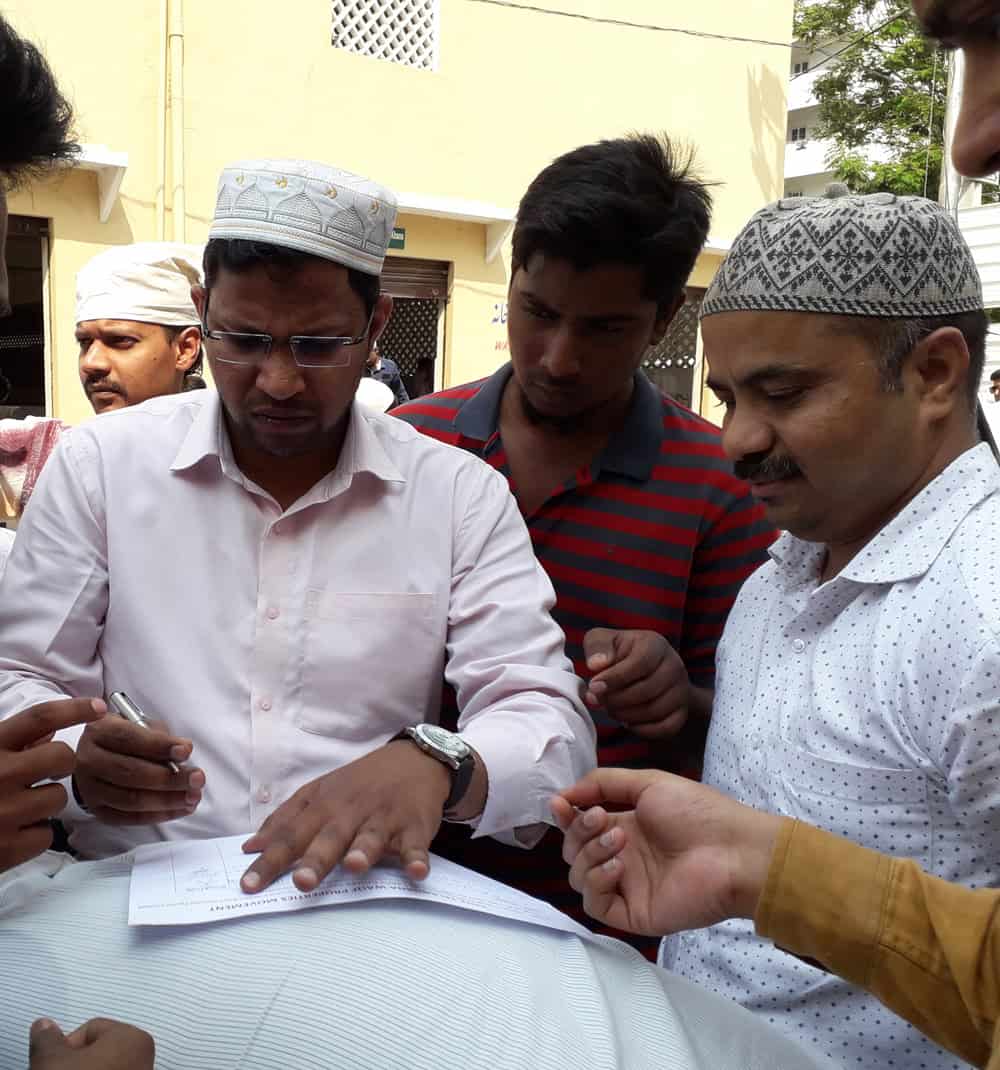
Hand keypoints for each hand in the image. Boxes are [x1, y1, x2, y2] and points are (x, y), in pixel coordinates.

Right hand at [0, 698, 104, 872]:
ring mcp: (5, 813)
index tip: (99, 707)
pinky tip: (10, 834)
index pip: (40, 718)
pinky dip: (34, 836)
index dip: (73, 709)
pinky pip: (46, 834)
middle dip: (61, 765)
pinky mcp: (8, 848)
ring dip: (45, 803)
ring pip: (58, 798)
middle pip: (62, 757)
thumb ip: (11, 743)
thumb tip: (51, 730)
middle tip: (43, 775)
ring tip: (16, 809)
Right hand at [29, 1017, 153, 1068]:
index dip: (67, 1047)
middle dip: (77, 1061)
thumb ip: (48, 1039)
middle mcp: (146, 1054)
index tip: (57, 1064)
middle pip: (98, 1049)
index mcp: (134, 1036)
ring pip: (105, 1066)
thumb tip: (43, 1024)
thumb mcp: (54, 1061)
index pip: (92, 1029)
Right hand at [73, 713, 203, 824]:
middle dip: (170, 778)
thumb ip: (160, 736)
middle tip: (197, 779)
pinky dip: (158, 815)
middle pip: (131, 772)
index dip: (160, 746)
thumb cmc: (127, 738)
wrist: (98, 756)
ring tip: (193, 796)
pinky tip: (180, 808)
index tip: (186, 751)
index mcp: (99, 731)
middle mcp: (89, 760)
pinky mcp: (97, 810)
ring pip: (131, 799)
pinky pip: (129, 818)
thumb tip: (182, 752)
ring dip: (167, 800)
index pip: (129, 738)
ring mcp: (90, 788)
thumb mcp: (141, 725)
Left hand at [240, 741, 452, 893]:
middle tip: (301, 882)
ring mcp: (384, 816)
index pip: (291, 834)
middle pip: (330, 836)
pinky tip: (416, 872)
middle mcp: (352, 810)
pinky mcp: (415, 825)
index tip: (248, 885)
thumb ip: (286, 819)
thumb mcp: (320, 792)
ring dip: (363, 850)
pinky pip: (416, 844)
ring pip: (371, 836)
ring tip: (354, 866)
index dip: (270, 860)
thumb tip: (250, 847)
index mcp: (324, 804)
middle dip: (316, 859)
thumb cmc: (360, 783)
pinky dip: (417, 857)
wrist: (415, 760)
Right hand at [551, 768, 783, 936]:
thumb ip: (604, 783)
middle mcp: (622, 857)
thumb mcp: (648, 782)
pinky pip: (595, 903)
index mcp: (625, 827)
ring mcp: (626, 886)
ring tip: (620, 841)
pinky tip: (617, 867)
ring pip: (578, 876)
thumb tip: (566, 794)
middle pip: (574, 850)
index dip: (566, 816)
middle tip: (602, 819)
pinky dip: (596, 882)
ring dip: (589, 854)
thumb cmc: (698, 812)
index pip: (580, 826)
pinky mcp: (632, 912)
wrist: (732, 851)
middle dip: (578, 831)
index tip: (560, 803)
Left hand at [583, 629, 690, 738]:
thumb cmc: (621, 653)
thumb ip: (597, 647)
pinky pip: (666, 727)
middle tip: (599, 700)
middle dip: (616, 699)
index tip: (594, 687)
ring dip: (626, 715)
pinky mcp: (682, 711)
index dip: (615, 678)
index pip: (640, 663)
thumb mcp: (604, 640)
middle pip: (647, 690)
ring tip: (610, 708)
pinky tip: (627, 721)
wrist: (648, 668)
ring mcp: (681, 690)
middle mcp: (674, 666)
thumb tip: (597, 664)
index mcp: (655, 645)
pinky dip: (642, 729)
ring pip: (655, 710)